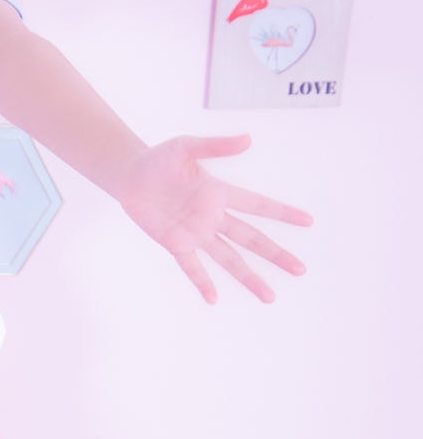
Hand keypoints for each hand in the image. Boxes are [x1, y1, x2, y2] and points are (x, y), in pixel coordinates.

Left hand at [116, 134, 311, 302]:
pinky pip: (192, 266)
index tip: (308, 221)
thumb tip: (247, 139)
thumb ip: (215, 146)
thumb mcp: (186, 146)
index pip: (258, 205)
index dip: (282, 213)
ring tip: (269, 296)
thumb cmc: (159, 159)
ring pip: (229, 259)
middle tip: (300, 270)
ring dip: (249, 277)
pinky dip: (202, 281)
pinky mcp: (176, 243)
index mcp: (220, 193)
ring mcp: (196, 233)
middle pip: (251, 239)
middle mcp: (213, 217)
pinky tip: (214, 298)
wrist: (130, 176)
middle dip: (276, 254)